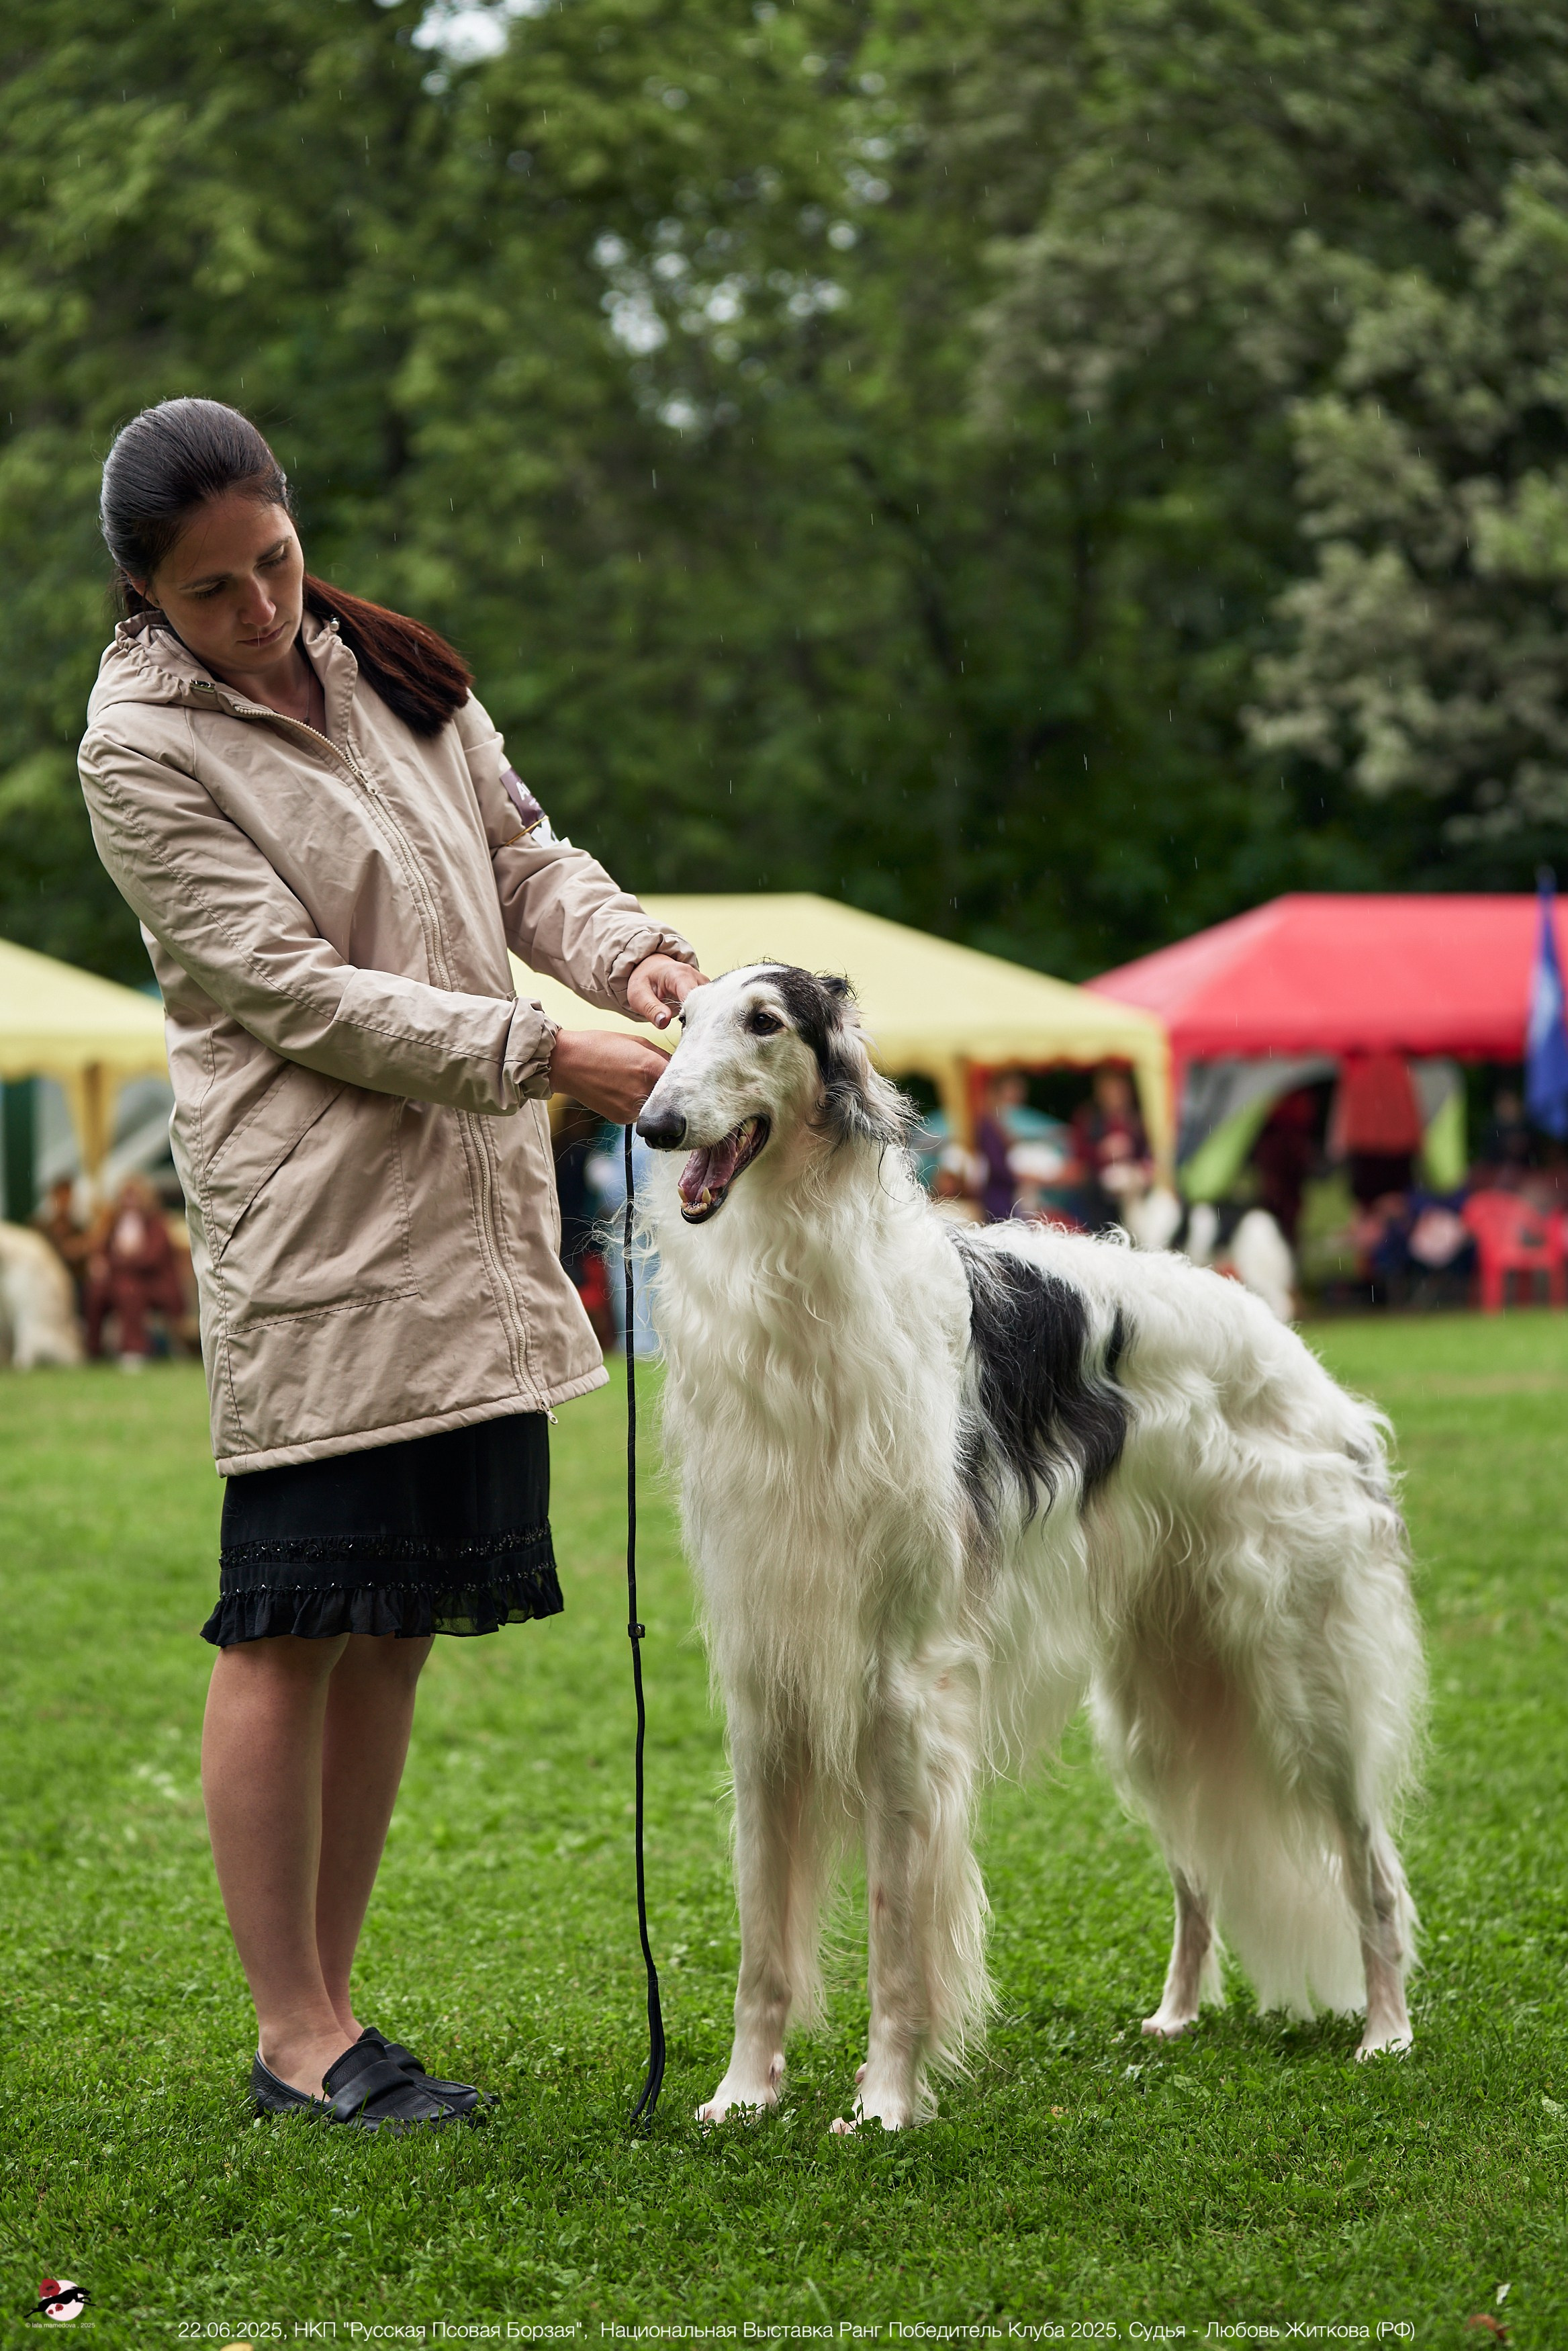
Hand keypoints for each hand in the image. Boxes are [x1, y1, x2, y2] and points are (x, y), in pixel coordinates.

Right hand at [549, 1029, 672, 1124]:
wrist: (567, 1062)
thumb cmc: (600, 1046)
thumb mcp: (637, 1042)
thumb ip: (662, 1055)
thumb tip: (679, 1064)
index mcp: (651, 1068)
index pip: (682, 1077)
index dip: (684, 1073)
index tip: (684, 1071)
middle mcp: (644, 1091)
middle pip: (671, 1095)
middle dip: (671, 1087)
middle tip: (661, 1078)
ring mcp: (632, 1109)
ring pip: (656, 1107)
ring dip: (655, 1097)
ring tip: (638, 1083)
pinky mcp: (622, 1119)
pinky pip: (640, 1113)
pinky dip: (639, 1104)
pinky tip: (626, 1090)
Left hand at [626, 953, 707, 1030]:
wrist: (651, 969)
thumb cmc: (645, 980)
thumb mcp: (638, 995)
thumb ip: (651, 1009)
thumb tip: (664, 1022)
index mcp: (679, 975)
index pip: (693, 998)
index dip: (690, 1015)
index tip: (683, 1029)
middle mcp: (696, 976)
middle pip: (706, 1001)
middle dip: (698, 1019)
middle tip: (686, 1032)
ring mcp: (703, 983)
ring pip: (710, 1004)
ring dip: (701, 1018)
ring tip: (689, 1027)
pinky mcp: (706, 991)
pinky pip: (709, 1005)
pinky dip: (702, 1016)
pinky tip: (694, 1023)